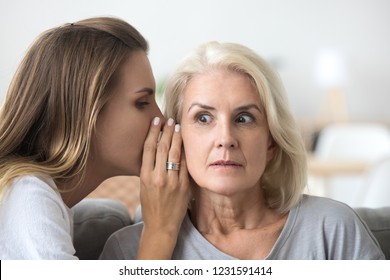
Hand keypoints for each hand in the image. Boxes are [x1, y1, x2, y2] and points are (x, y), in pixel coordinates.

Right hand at [137, 117, 189, 258]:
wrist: (161, 226)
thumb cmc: (151, 205)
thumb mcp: (144, 186)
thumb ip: (149, 169)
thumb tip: (156, 149)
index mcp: (145, 176)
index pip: (149, 149)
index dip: (153, 132)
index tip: (156, 121)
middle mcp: (157, 177)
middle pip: (162, 148)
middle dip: (166, 131)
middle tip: (169, 120)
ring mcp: (171, 182)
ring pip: (174, 154)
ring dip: (176, 138)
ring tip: (177, 127)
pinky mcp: (183, 187)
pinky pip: (184, 166)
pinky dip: (185, 153)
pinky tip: (185, 143)